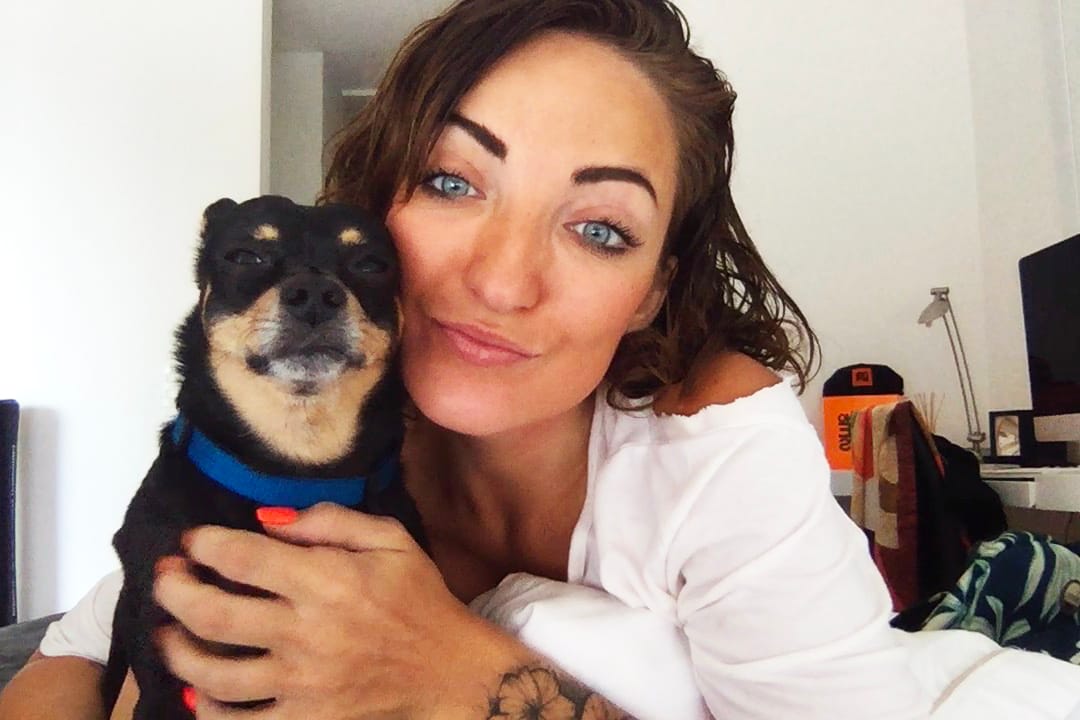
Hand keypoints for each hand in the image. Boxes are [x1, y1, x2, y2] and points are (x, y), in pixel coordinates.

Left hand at [153, 503, 504, 718]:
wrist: (452, 672)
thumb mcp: (391, 539)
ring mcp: (302, 684)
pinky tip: (196, 690)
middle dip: (175, 590)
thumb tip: (267, 519)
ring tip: (167, 632)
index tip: (192, 540)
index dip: (204, 544)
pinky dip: (207, 709)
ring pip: (213, 673)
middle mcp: (308, 633)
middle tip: (165, 576)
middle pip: (212, 614)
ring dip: (176, 650)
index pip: (243, 558)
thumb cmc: (421, 600)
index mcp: (328, 581)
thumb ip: (330, 521)